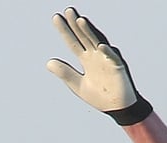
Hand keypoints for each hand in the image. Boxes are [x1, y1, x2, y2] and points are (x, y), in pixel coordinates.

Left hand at [46, 7, 151, 125]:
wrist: (116, 108)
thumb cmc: (99, 96)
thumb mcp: (77, 85)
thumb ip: (65, 73)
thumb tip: (49, 62)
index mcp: (86, 59)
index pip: (73, 42)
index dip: (65, 31)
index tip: (56, 18)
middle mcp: (96, 56)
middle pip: (84, 37)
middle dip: (76, 25)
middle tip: (68, 11)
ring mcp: (107, 60)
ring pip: (97, 43)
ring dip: (89, 32)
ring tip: (80, 21)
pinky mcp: (117, 68)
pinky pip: (112, 59)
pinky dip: (107, 53)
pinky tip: (100, 46)